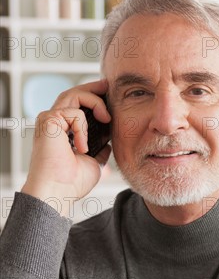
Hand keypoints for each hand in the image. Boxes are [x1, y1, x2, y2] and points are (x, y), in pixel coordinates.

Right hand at [21, 80, 111, 215]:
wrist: (59, 192)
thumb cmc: (73, 182)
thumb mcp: (95, 161)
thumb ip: (100, 148)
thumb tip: (108, 141)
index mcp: (64, 131)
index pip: (78, 105)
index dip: (94, 98)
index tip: (111, 95)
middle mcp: (54, 123)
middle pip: (74, 94)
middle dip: (94, 88)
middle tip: (109, 86)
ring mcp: (49, 121)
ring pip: (73, 95)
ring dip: (95, 102)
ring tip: (106, 118)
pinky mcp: (48, 121)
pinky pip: (74, 113)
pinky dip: (84, 128)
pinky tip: (82, 147)